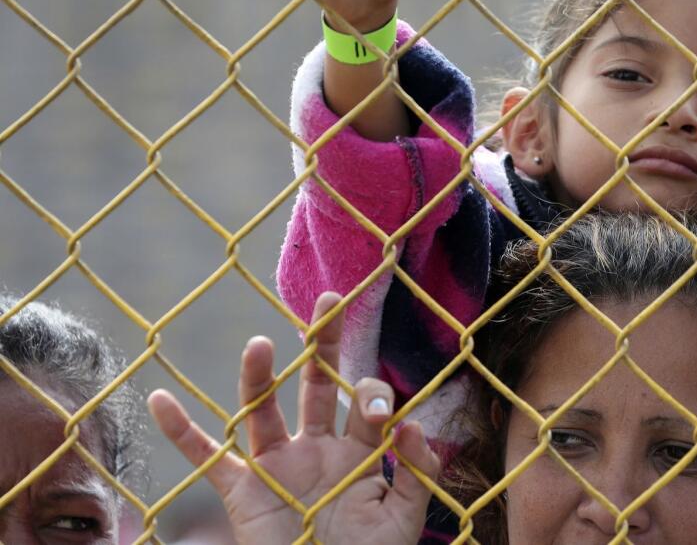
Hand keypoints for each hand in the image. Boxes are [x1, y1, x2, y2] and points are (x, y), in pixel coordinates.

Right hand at [148, 292, 439, 544]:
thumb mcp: (404, 517)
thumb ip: (415, 471)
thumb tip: (409, 423)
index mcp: (357, 451)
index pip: (365, 405)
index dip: (373, 397)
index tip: (384, 413)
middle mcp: (316, 448)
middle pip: (317, 386)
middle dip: (323, 345)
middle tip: (331, 301)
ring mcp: (278, 466)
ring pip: (262, 410)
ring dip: (258, 377)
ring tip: (259, 344)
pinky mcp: (244, 491)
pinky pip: (206, 458)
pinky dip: (181, 432)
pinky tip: (159, 400)